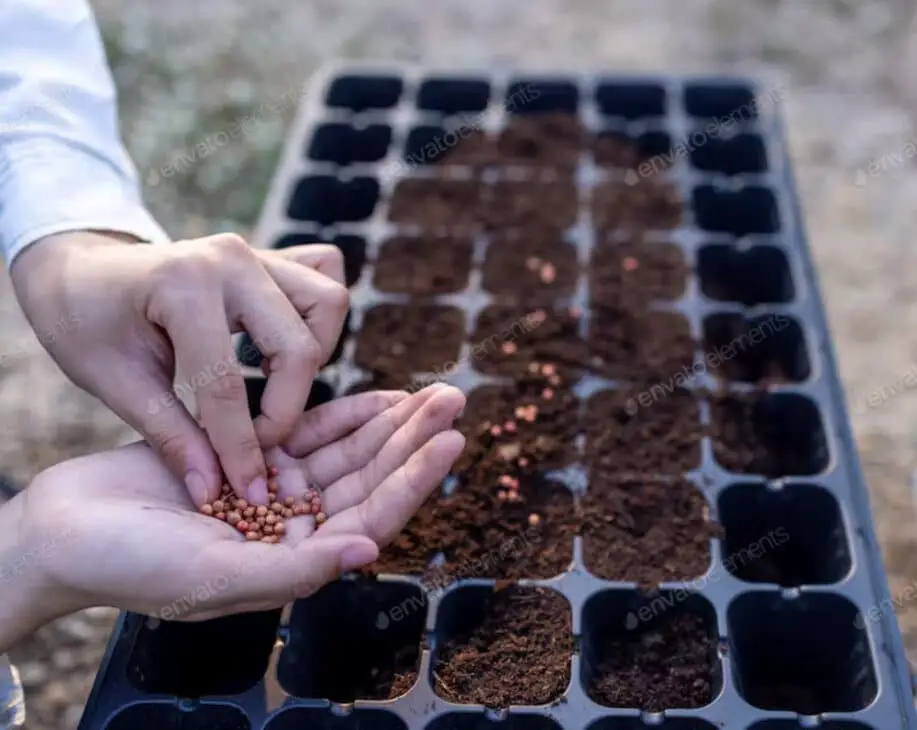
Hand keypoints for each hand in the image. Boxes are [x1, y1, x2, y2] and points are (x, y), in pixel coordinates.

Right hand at [0, 384, 464, 648]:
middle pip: (370, 478)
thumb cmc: (131, 565)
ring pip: (347, 452)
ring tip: (431, 391)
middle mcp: (294, 529)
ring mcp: (276, 492)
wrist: (66, 532)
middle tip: (453, 399)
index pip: (371, 517)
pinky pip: (309, 433)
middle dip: (412, 440)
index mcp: (293, 562)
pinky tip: (381, 397)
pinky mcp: (251, 458)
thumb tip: (369, 550)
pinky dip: (345, 415)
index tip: (450, 440)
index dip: (413, 480)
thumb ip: (293, 569)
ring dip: (389, 422)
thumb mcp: (213, 575)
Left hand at [10, 230, 349, 506]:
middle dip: (286, 408)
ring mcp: (256, 252)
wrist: (80, 271)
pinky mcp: (270, 255)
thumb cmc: (86, 324)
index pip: (228, 382)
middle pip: (297, 346)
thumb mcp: (113, 384)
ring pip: (326, 304)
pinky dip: (317, 316)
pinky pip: (324, 276)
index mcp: (182, 284)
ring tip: (272, 385)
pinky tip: (281, 346)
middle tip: (256, 442)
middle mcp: (230, 259)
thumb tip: (212, 490)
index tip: (249, 491)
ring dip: (312, 356)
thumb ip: (170, 436)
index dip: (240, 446)